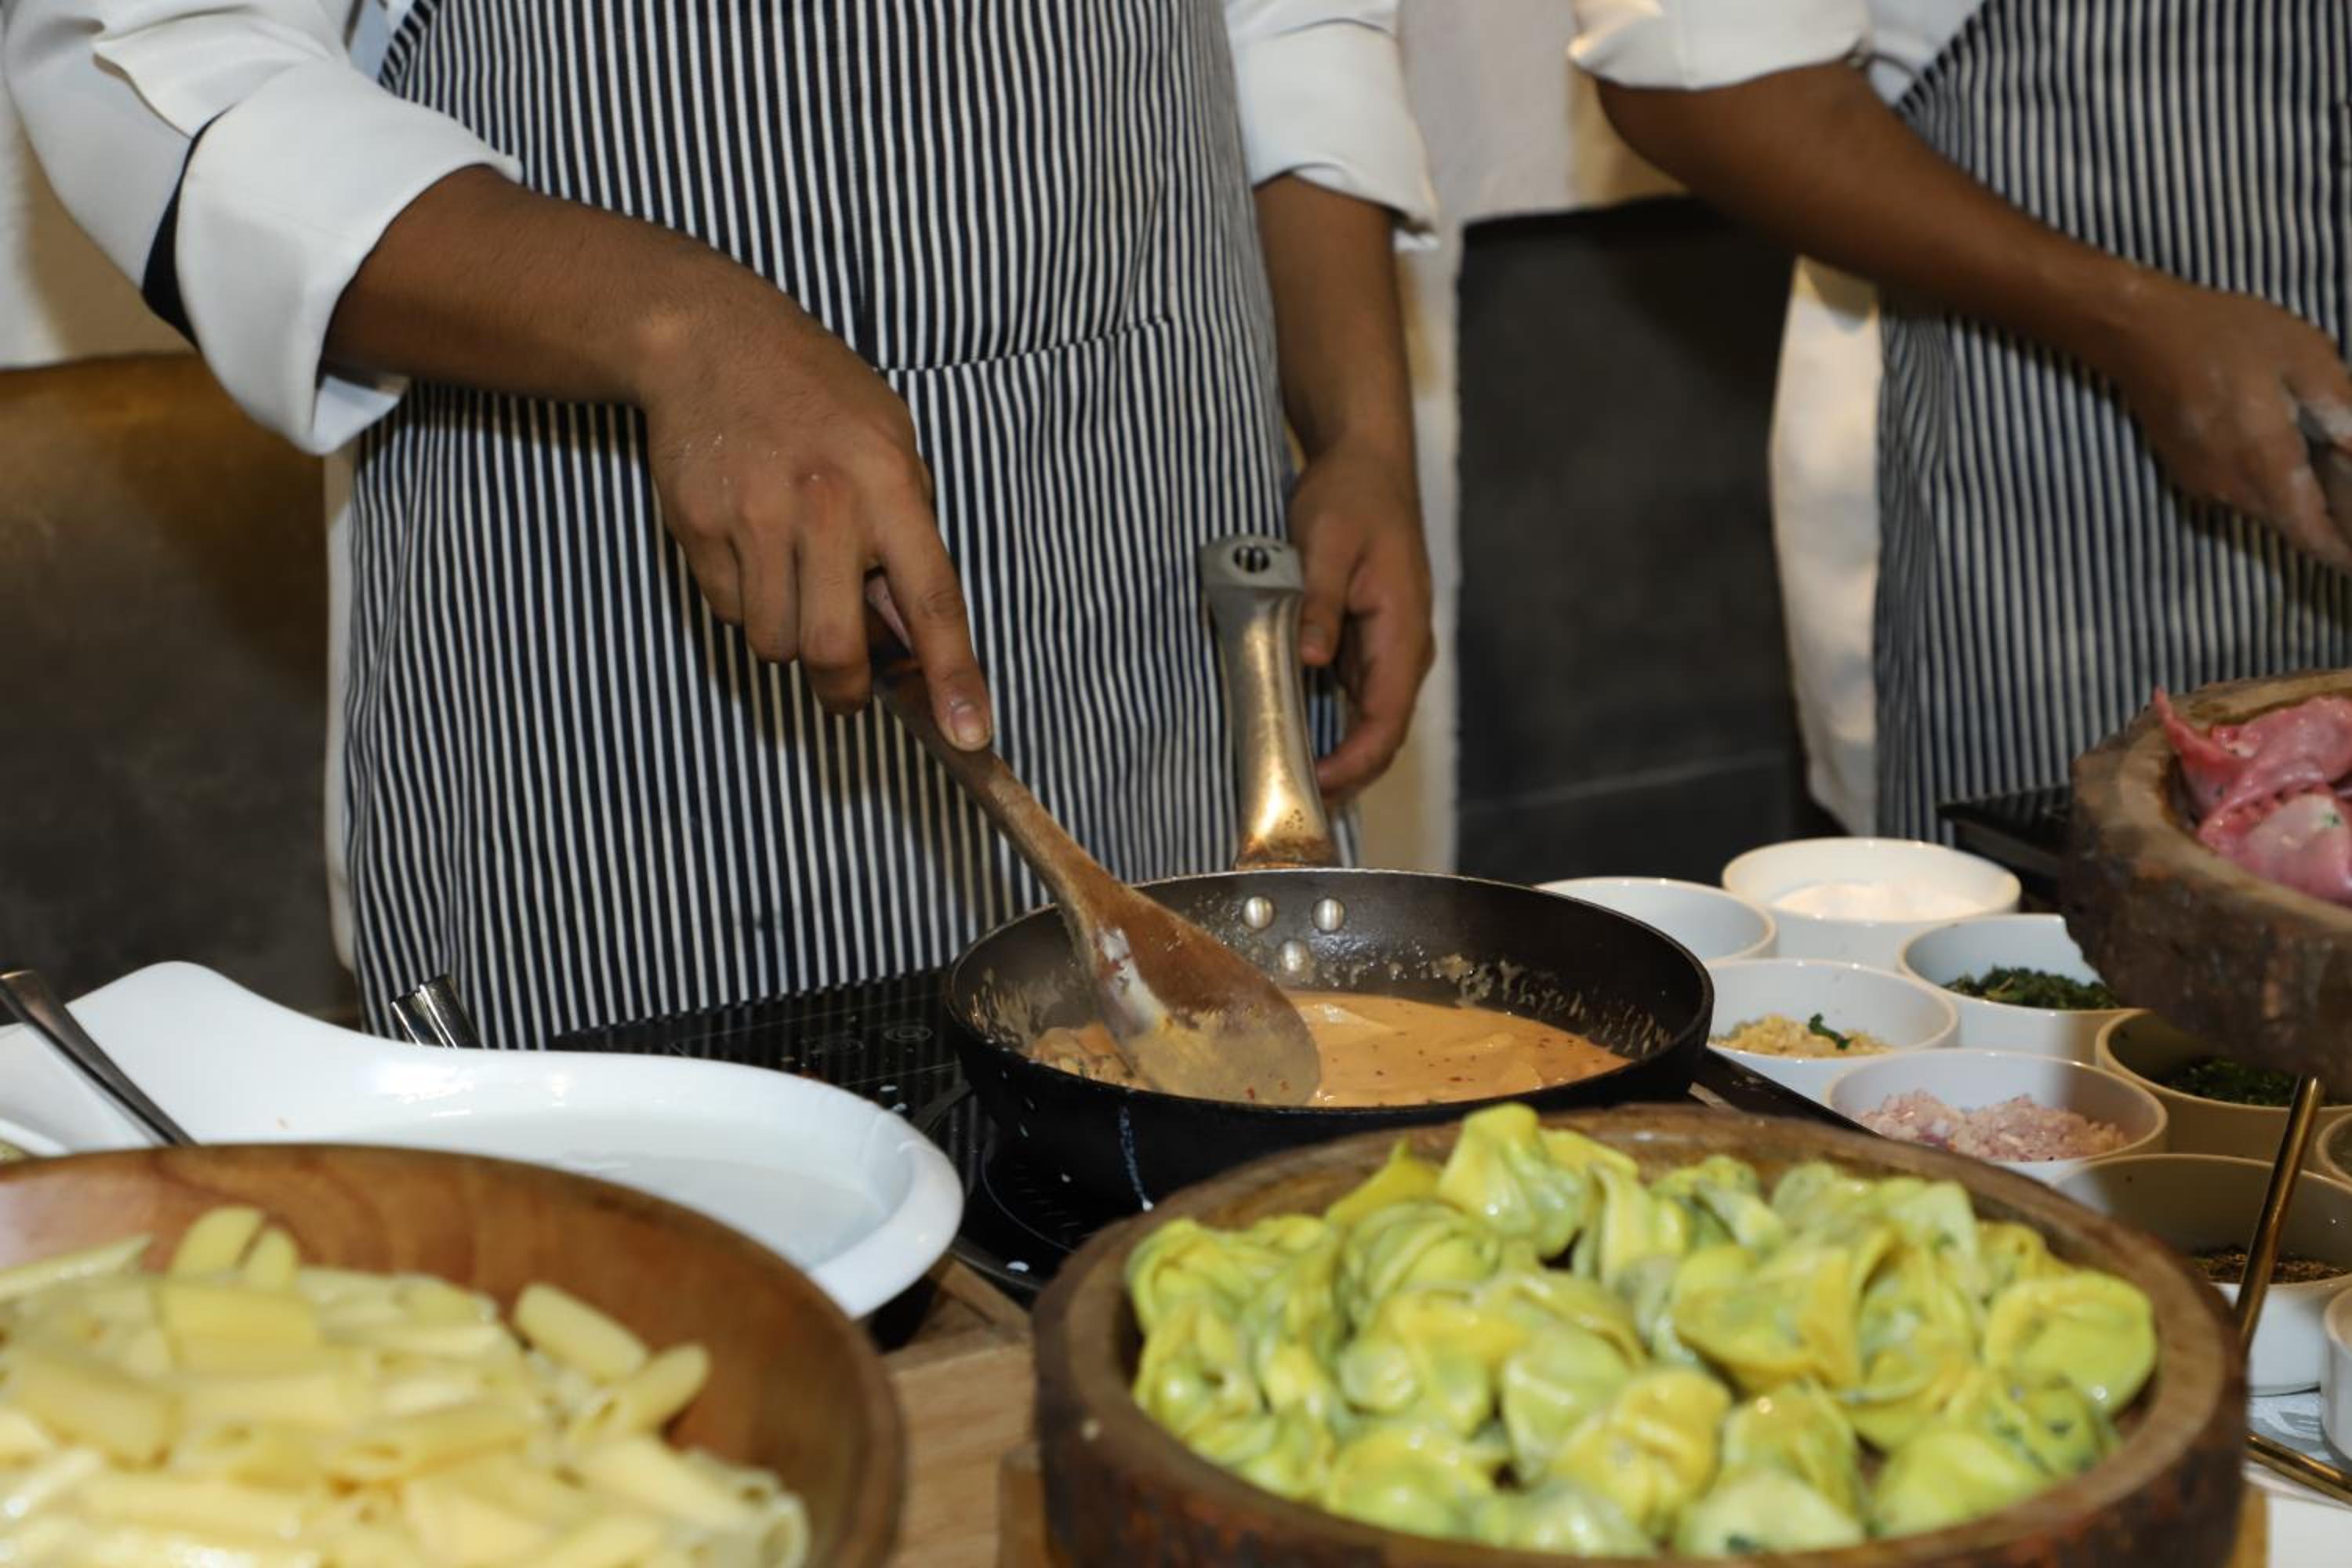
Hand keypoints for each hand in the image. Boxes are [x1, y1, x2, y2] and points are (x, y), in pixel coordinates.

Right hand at [633, 281, 992, 745]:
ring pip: (775, 641)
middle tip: (850, 694)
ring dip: (790, 638)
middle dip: (845, 690)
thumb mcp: (891, 442)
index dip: (952, 676)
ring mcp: (754, 515)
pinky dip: (747, 603)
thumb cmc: (820, 399)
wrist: (712, 340)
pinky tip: (752, 548)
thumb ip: (907, 533)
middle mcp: (825, 503)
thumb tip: (908, 635)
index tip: (970, 735)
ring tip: (795, 580)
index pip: (933, 599)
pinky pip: (728, 610)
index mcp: (890, 483)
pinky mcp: (699, 525)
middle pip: (833, 648)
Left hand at [1289, 445, 1433, 798]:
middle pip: (1380, 736)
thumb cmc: (1351, 498)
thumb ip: (1319, 600)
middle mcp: (1402, 652)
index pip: (1386, 720)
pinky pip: (1351, 700)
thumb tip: (1309, 657)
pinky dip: (1327, 728)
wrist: (1367, 466)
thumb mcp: (1326, 541)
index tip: (1314, 784)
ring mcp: (1386, 652)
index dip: (1354, 761)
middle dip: (1342, 775)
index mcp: (1401, 631)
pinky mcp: (1366, 645)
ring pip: (1367, 723)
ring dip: (1334, 757)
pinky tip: (1290, 740)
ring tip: (1286, 783)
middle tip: (1290, 802)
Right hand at [2099, 275, 2351, 570]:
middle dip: (2325, 522)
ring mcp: (2205, 484)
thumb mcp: (2303, 357)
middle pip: (2290, 523)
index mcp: (2265, 461)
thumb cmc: (2226, 335)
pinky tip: (2274, 446)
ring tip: (2319, 467)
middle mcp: (2231, 487)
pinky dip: (2265, 483)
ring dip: (2294, 499)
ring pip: (2264, 508)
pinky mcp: (2188, 474)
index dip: (2340, 554)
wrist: (2140, 334)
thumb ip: (2341, 408)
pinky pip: (2238, 492)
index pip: (2310, 532)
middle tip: (2348, 494)